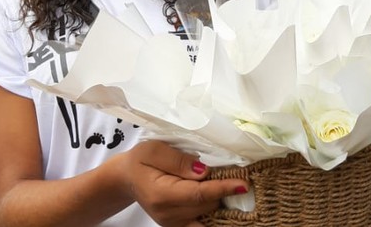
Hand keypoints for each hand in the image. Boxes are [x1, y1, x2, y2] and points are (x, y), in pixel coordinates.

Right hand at [120, 141, 247, 226]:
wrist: (126, 179)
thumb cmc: (140, 161)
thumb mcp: (154, 150)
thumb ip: (178, 160)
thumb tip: (204, 171)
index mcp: (162, 195)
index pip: (199, 194)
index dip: (223, 189)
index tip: (243, 185)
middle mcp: (168, 215)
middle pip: (207, 206)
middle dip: (222, 191)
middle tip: (234, 173)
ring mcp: (173, 224)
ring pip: (208, 216)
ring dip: (220, 203)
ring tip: (230, 187)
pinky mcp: (178, 226)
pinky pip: (202, 224)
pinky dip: (213, 214)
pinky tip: (220, 200)